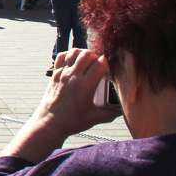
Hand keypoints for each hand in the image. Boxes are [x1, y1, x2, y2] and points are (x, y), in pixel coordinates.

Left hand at [1, 49, 120, 161]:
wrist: (49, 122)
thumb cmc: (72, 121)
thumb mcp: (95, 118)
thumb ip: (112, 113)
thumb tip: (125, 109)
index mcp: (84, 86)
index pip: (100, 64)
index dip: (107, 64)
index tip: (109, 70)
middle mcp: (72, 76)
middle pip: (86, 54)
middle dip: (96, 56)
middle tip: (99, 65)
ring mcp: (62, 74)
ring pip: (73, 52)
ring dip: (83, 54)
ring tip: (88, 62)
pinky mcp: (54, 74)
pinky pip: (61, 57)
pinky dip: (68, 55)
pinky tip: (74, 62)